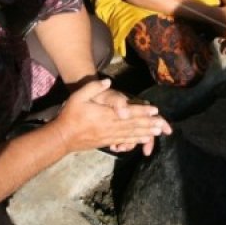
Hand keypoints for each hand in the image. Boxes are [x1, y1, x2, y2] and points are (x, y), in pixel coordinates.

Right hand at [53, 79, 171, 155]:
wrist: (62, 136)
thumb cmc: (70, 114)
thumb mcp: (78, 96)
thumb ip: (93, 88)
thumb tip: (108, 82)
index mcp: (106, 115)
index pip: (128, 113)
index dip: (142, 111)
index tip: (155, 110)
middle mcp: (110, 126)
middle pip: (133, 125)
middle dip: (149, 124)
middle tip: (163, 125)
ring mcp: (109, 136)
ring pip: (131, 134)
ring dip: (145, 133)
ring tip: (158, 133)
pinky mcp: (107, 142)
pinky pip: (124, 141)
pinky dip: (135, 140)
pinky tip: (144, 140)